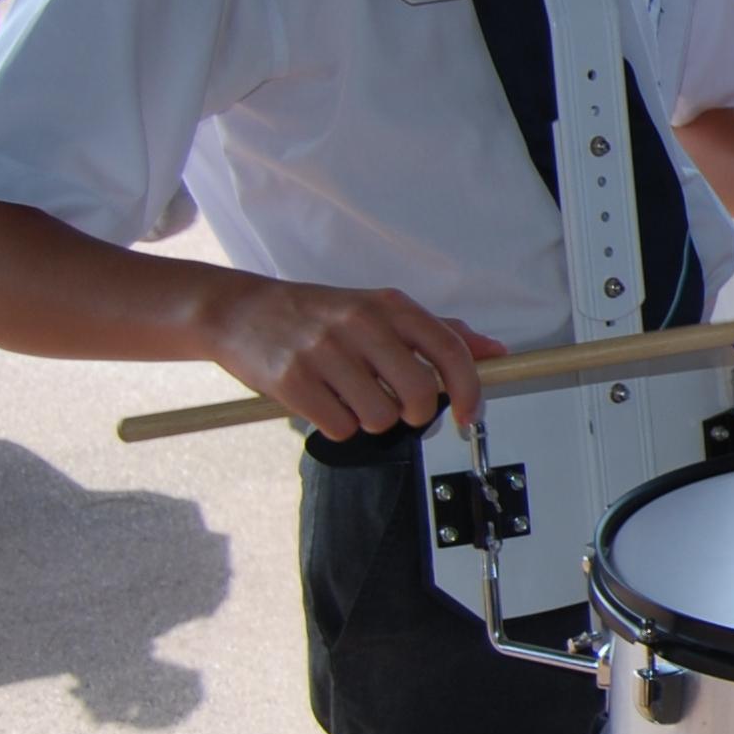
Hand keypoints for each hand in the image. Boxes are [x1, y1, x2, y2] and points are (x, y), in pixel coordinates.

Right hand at [203, 278, 502, 438]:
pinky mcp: (292, 380)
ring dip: (370, 419)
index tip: (471, 416)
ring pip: (380, 417)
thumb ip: (437, 331)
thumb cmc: (317, 313)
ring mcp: (324, 351)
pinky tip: (324, 401)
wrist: (239, 311)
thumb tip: (494, 351)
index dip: (470, 391)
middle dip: (415, 414)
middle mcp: (360, 323)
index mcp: (389, 305)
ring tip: (349, 395)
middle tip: (397, 406)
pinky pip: (340, 427)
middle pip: (419, 395)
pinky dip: (338, 425)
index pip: (449, 351)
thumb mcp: (378, 308)